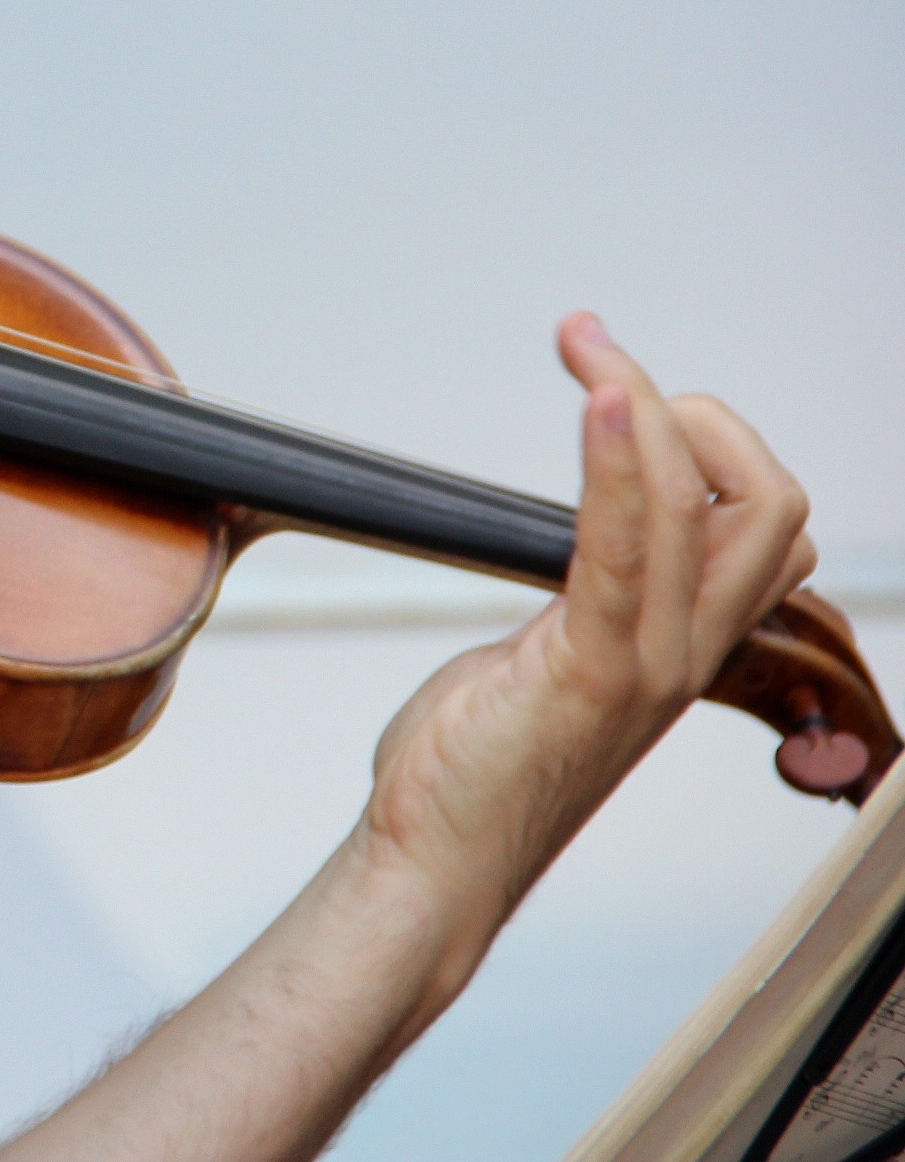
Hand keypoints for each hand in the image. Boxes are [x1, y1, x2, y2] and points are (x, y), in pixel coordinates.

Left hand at [349, 313, 815, 1002]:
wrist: (435, 857)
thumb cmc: (474, 763)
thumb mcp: (550, 657)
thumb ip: (587, 598)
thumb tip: (577, 533)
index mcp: (683, 640)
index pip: (761, 519)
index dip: (707, 432)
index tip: (612, 369)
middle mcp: (688, 648)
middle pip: (768, 500)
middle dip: (693, 402)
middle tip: (596, 350)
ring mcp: (650, 662)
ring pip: (714, 508)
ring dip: (650, 403)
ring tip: (588, 346)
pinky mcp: (591, 667)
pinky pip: (631, 548)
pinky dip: (622, 464)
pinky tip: (599, 404)